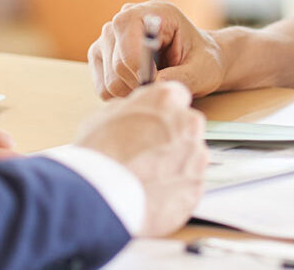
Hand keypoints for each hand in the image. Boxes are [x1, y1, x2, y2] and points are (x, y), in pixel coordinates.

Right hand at [74, 81, 208, 235]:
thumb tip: (137, 116)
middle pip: (187, 128)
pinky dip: (174, 190)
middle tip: (147, 154)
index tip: (154, 121)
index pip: (176, 96)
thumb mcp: (105, 115)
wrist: (101, 197)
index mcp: (166, 100)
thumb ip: (132, 111)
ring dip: (174, 165)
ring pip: (190, 158)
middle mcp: (189, 125)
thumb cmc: (98, 154)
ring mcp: (195, 159)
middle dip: (171, 138)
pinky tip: (151, 194)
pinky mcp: (195, 189)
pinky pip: (188, 186)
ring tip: (146, 178)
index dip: (162, 111)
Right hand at [89, 1, 224, 99]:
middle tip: (162, 88)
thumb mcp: (203, 70)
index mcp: (153, 11)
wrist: (197, 62)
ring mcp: (109, 36)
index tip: (159, 82)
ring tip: (153, 87)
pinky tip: (140, 88)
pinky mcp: (100, 55)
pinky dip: (122, 97)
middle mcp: (125, 18)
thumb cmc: (202, 61)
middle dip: (141, 84)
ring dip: (133, 93)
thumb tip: (155, 83)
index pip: (127, 34)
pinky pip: (103, 88)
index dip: (141, 66)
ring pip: (110, 80)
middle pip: (118, 63)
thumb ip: (183, 77)